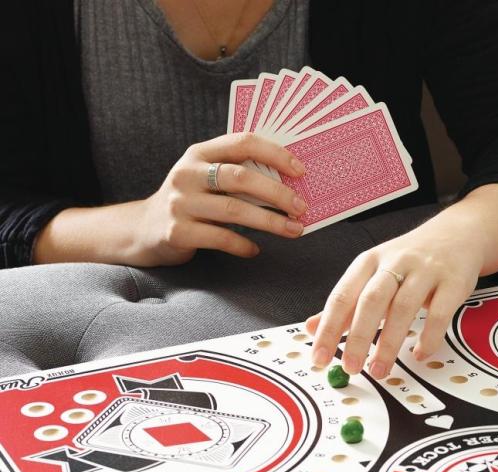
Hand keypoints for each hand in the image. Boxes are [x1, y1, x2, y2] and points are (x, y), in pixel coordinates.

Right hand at [89, 133, 306, 267]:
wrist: (144, 229)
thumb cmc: (190, 203)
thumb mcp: (206, 179)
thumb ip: (237, 175)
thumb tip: (288, 185)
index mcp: (199, 154)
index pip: (242, 142)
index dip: (274, 154)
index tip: (300, 171)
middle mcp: (188, 174)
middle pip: (240, 177)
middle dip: (277, 193)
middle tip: (301, 208)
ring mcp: (181, 203)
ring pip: (233, 210)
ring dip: (269, 222)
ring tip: (293, 230)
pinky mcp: (178, 232)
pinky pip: (219, 238)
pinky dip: (243, 246)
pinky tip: (255, 250)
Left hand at [307, 214, 484, 378]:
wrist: (457, 234)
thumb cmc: (411, 260)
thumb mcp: (373, 273)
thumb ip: (346, 302)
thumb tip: (312, 328)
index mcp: (369, 261)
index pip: (342, 296)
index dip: (328, 329)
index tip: (319, 357)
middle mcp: (395, 263)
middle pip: (371, 301)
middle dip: (358, 338)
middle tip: (351, 368)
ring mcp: (425, 271)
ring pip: (403, 308)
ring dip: (389, 344)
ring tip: (379, 369)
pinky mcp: (452, 282)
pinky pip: (439, 314)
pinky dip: (428, 338)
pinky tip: (419, 354)